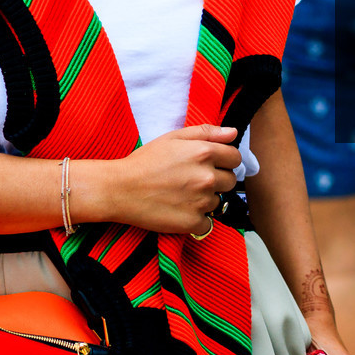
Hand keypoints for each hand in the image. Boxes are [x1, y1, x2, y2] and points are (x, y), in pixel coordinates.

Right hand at [98, 124, 241, 233]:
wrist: (119, 189)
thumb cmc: (144, 162)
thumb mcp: (173, 138)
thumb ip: (206, 132)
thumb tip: (233, 132)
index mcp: (204, 153)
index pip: (235, 158)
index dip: (225, 160)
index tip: (212, 164)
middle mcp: (207, 177)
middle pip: (230, 181)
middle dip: (217, 180)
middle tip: (192, 180)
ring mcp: (201, 201)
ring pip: (218, 201)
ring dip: (205, 200)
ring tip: (181, 195)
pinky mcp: (193, 222)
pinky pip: (208, 222)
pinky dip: (197, 219)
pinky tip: (180, 210)